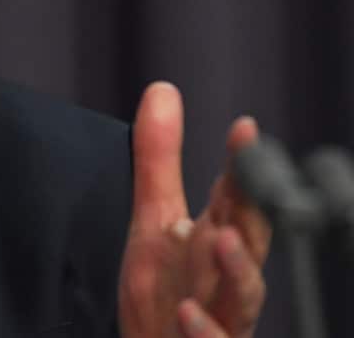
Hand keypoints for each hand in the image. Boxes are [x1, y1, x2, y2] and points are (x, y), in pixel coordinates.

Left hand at [118, 82, 271, 337]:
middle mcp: (224, 277)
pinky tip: (188, 312)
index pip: (234, 196)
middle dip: (252, 211)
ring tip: (225, 239)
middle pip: (249, 241)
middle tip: (247, 180)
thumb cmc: (165, 293)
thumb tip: (162, 90)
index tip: (244, 127)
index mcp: (215, 240)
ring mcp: (221, 317)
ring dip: (238, 269)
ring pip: (242, 296)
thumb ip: (158, 160)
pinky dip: (204, 331)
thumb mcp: (153, 220)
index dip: (240, 163)